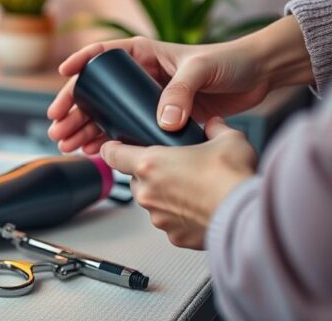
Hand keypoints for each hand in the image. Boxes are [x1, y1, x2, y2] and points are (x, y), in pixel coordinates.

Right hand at [46, 16, 310, 153]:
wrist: (258, 76)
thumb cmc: (229, 61)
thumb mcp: (200, 70)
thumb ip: (180, 93)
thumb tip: (163, 122)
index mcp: (144, 53)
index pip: (102, 54)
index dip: (80, 63)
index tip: (64, 76)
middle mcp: (140, 75)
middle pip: (97, 91)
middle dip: (74, 110)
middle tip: (57, 126)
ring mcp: (148, 97)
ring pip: (107, 113)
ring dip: (86, 128)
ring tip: (68, 144)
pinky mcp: (159, 117)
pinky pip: (126, 128)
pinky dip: (108, 139)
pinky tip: (92, 149)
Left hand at [100, 118, 256, 248]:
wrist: (249, 217)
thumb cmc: (234, 179)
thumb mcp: (228, 139)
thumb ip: (216, 128)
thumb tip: (215, 125)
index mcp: (150, 164)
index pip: (112, 155)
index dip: (112, 149)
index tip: (113, 147)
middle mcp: (148, 192)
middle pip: (136, 179)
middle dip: (151, 173)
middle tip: (176, 169)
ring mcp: (159, 217)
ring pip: (153, 202)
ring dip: (166, 196)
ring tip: (193, 189)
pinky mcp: (174, 236)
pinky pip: (170, 223)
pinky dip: (181, 217)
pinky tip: (201, 208)